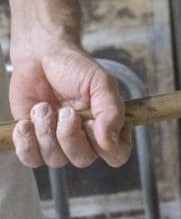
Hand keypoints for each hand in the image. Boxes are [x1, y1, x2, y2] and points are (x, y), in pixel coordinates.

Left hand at [9, 40, 130, 168]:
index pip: (116, 155)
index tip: (91, 123)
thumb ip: (111, 111)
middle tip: (66, 110)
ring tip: (44, 107)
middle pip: (83, 159)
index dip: (104, 146)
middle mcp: (86, 139)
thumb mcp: (101, 83)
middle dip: (69, 135)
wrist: (40, 57)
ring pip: (56, 160)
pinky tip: (26, 122)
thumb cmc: (74, 67)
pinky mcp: (34, 142)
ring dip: (46, 132)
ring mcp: (59, 142)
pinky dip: (26, 142)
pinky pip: (31, 159)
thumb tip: (109, 141)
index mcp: (109, 126)